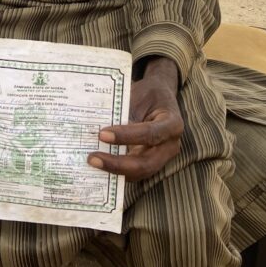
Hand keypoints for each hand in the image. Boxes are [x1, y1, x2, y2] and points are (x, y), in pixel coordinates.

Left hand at [87, 56, 182, 180]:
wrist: (159, 97)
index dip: (126, 136)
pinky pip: (134, 172)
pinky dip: (116, 171)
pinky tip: (99, 164)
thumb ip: (122, 112)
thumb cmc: (147, 94)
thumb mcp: (137, 95)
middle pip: (146, 163)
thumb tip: (97, 129)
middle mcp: (171, 145)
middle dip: (117, 164)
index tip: (102, 134)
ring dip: (114, 170)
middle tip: (93, 158)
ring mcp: (162, 158)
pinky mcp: (151, 164)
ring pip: (139, 173)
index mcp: (172, 124)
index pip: (150, 134)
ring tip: (93, 162)